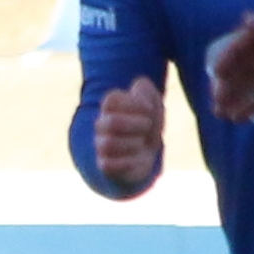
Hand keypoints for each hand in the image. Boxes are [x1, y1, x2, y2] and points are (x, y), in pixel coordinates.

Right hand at [94, 78, 164, 192]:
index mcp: (110, 107)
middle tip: (148, 126)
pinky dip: (128, 162)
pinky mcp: (106, 166)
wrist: (145, 155)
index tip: (149, 108)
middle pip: (111, 122)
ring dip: (132, 143)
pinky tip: (137, 158)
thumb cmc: (146, 125)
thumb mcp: (151, 102)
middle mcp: (102, 125)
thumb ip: (145, 89)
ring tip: (141, 143)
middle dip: (136, 125)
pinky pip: (108, 165)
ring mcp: (102, 146)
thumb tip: (137, 88)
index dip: (134, 103)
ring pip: (107, 144)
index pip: (111, 100)